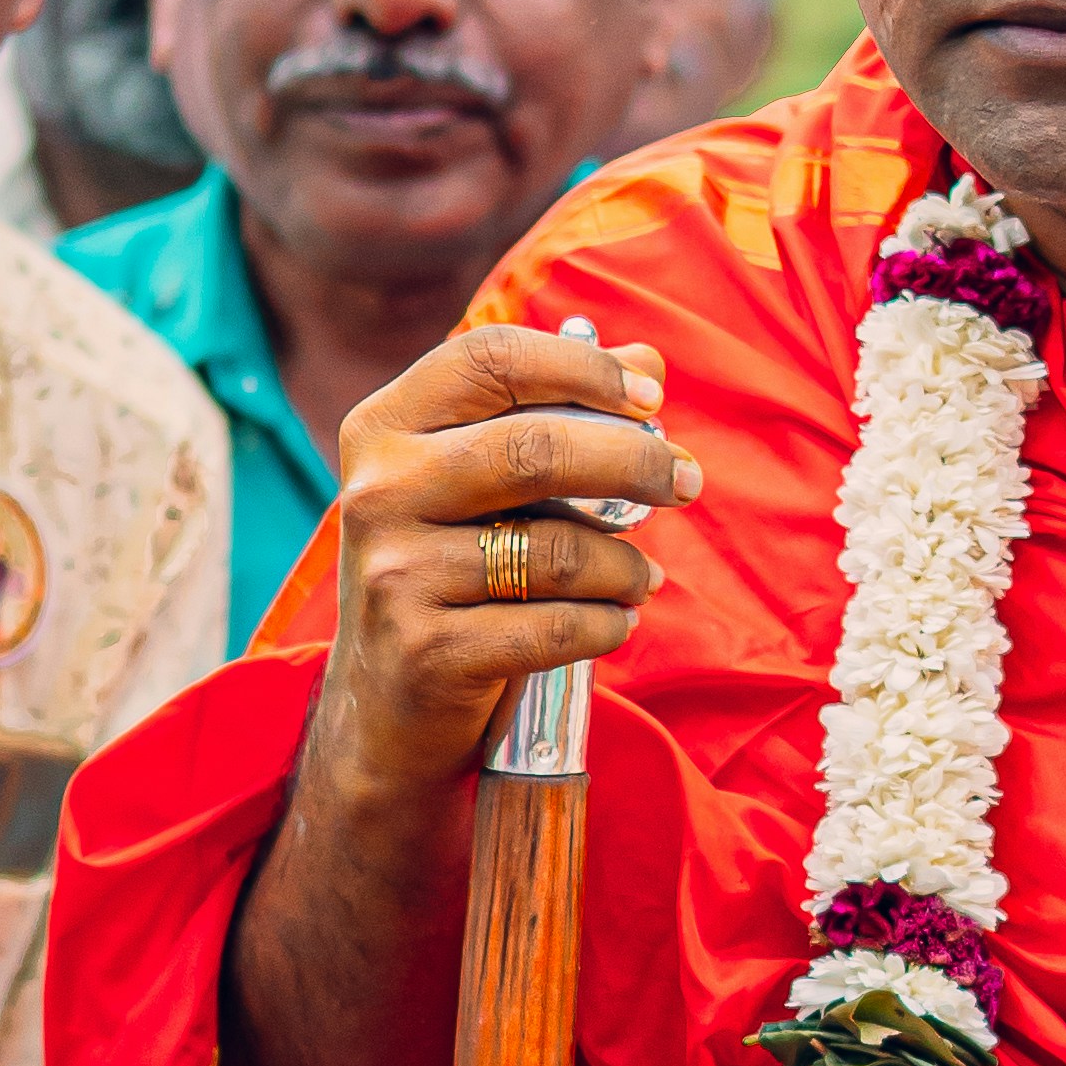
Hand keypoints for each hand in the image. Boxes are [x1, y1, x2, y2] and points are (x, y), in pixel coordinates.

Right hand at [322, 322, 700, 809]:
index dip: (583, 367)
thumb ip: (552, 414)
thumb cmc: (448, 573)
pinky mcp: (427, 652)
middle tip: (686, 482)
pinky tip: (616, 622)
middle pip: (536, 449)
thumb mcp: (475, 485)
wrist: (384, 707)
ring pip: (557, 550)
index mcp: (386, 427)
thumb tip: (648, 360)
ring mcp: (396, 574)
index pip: (491, 358)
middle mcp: (379, 491)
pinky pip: (554, 629)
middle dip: (635, 462)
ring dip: (626, 566)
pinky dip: (606, 625)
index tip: (650, 398)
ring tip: (643, 578)